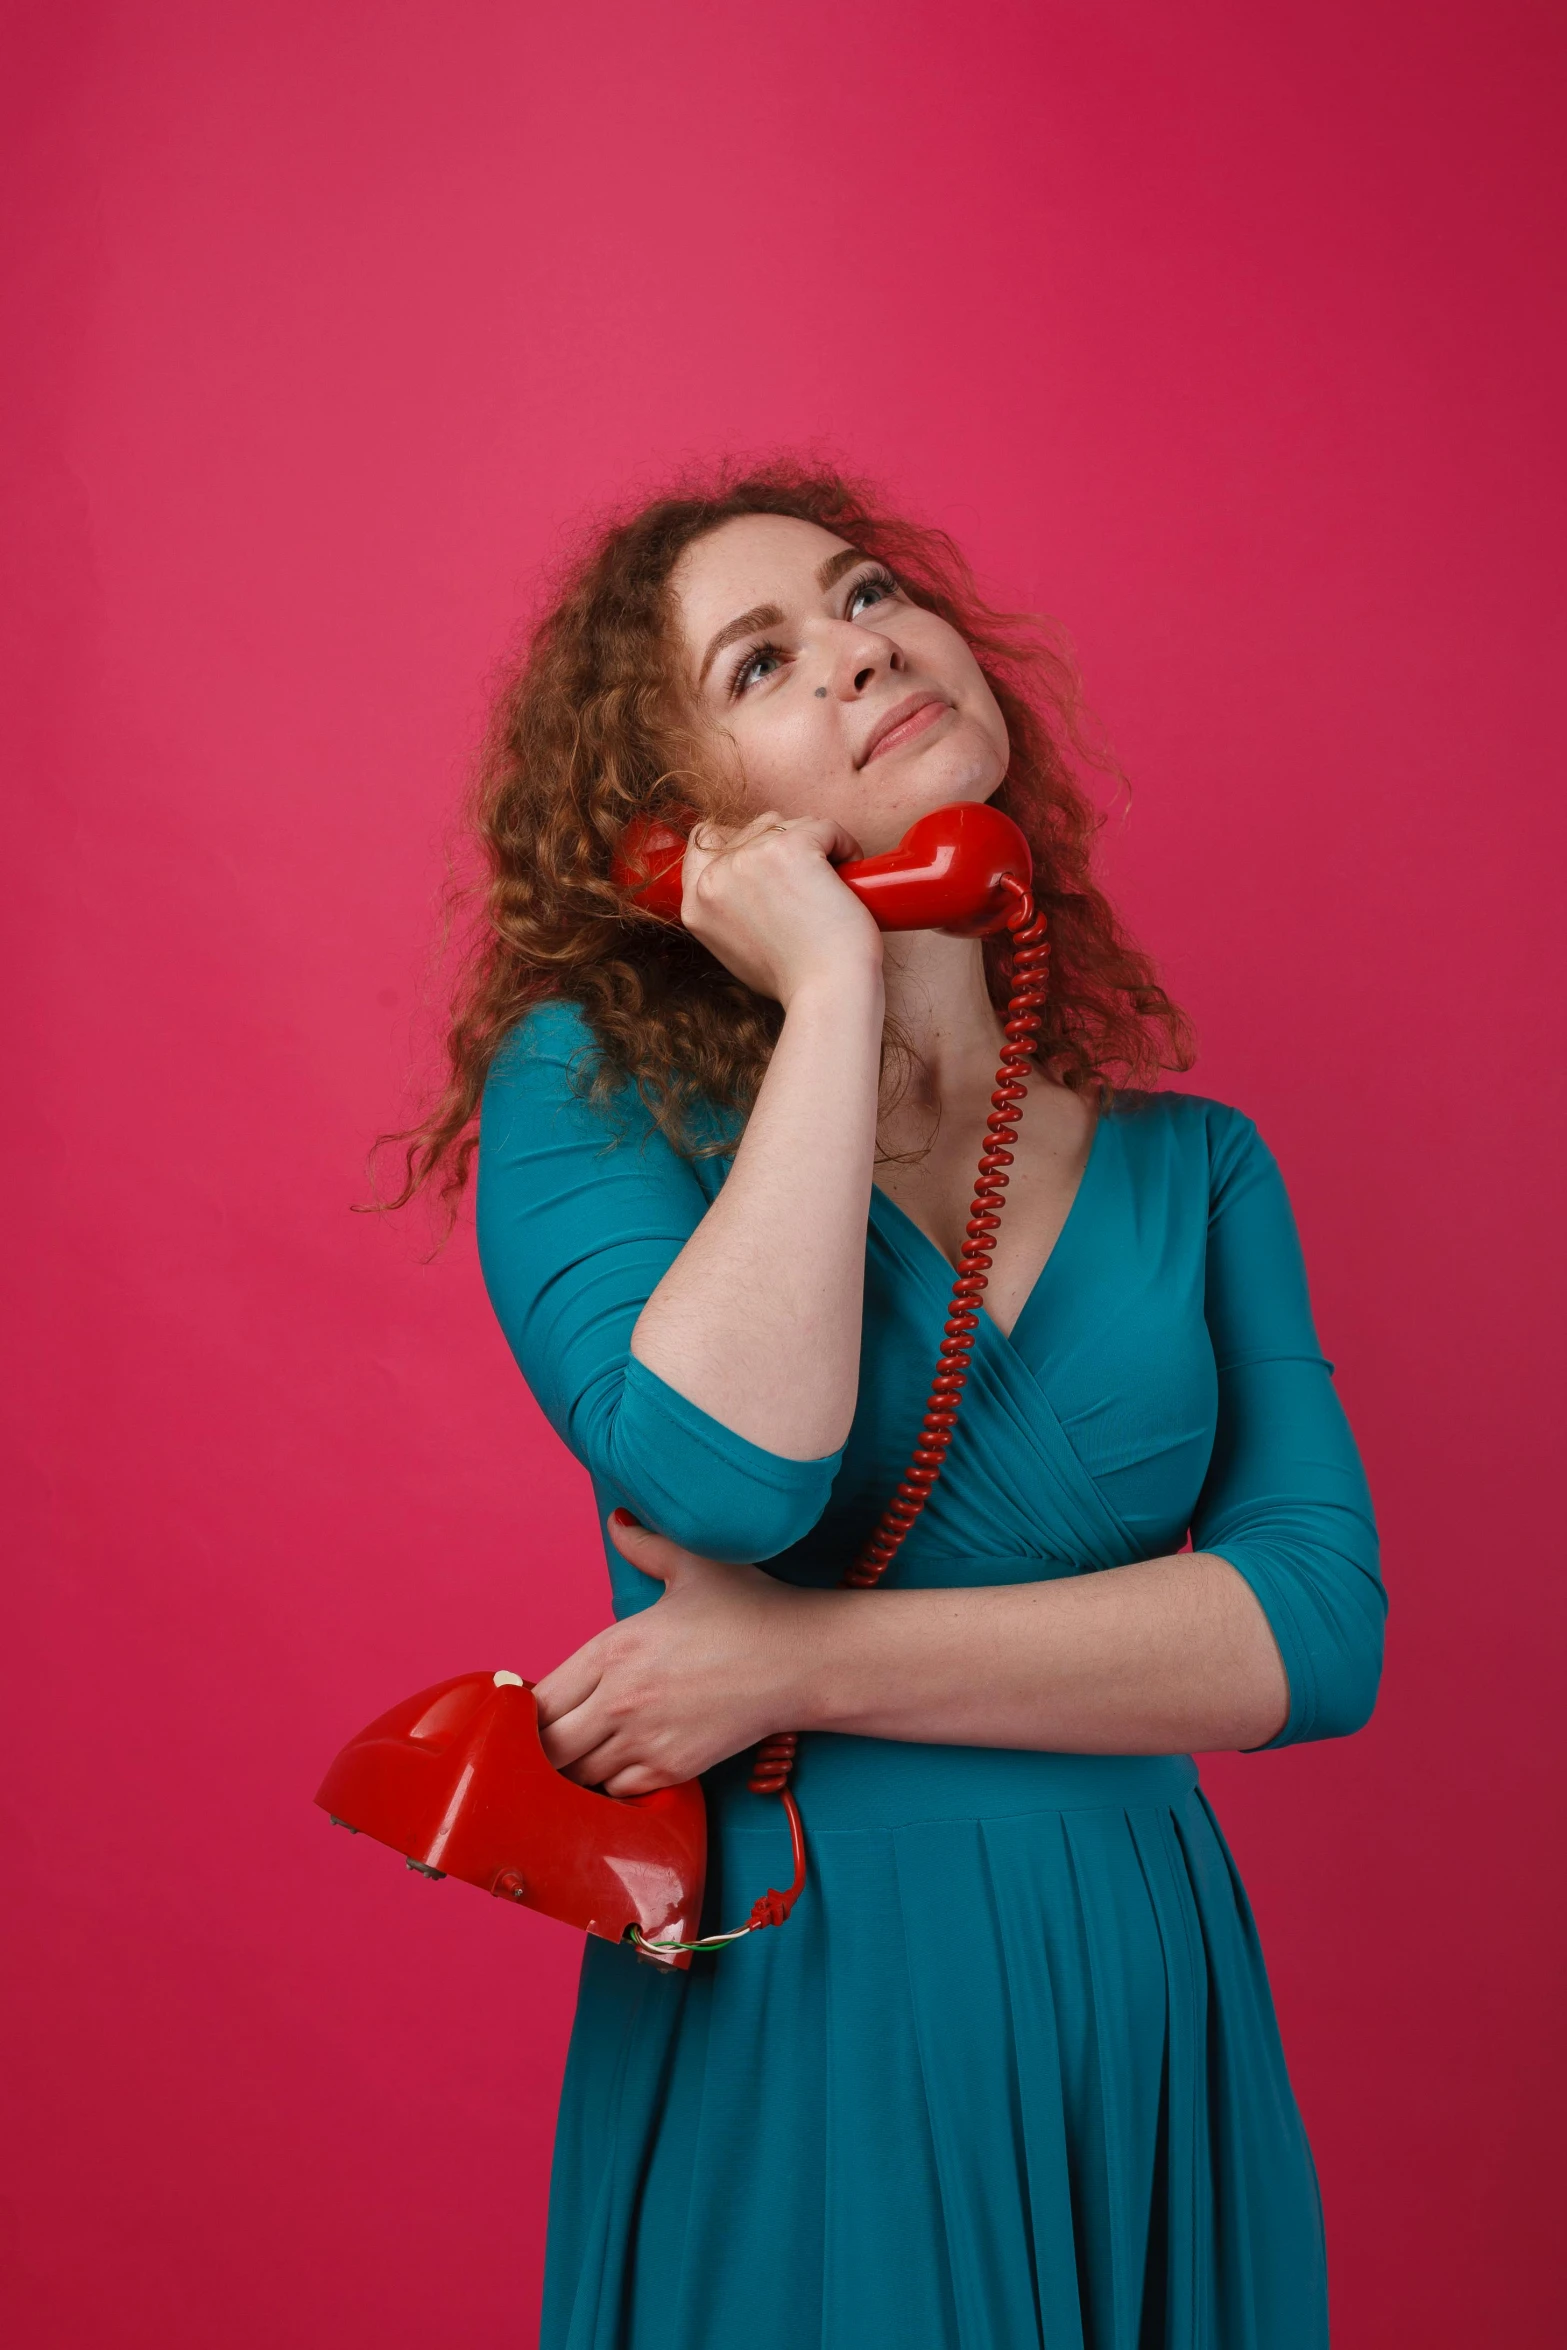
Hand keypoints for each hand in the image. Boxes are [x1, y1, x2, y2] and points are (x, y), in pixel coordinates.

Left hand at [530, 1512, 828, 1794]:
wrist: (802, 1660)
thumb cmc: (749, 1609)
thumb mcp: (693, 1565)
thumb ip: (644, 1545)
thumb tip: (618, 1522)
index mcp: (614, 1648)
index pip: (540, 1697)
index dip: (523, 1710)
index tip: (529, 1709)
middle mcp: (621, 1700)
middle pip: (548, 1747)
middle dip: (539, 1747)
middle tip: (547, 1739)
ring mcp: (647, 1740)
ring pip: (579, 1775)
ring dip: (573, 1768)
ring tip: (583, 1751)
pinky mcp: (675, 1769)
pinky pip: (619, 1792)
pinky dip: (611, 1785)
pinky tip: (619, 1764)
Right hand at [681, 811, 882, 1006]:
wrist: (827, 992)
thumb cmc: (795, 978)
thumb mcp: (736, 947)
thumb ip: (730, 908)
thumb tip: (751, 877)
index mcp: (695, 903)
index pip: (705, 840)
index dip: (745, 845)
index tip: (773, 866)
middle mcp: (714, 877)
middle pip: (754, 827)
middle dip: (786, 846)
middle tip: (808, 887)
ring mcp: (749, 858)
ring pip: (790, 824)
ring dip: (817, 847)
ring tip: (830, 889)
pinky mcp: (790, 847)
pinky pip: (825, 826)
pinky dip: (845, 847)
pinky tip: (850, 880)